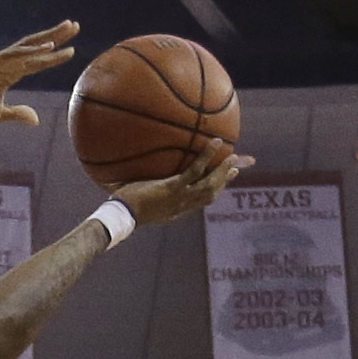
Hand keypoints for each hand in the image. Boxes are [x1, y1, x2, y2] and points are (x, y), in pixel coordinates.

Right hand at [0, 22, 80, 123]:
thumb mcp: (0, 114)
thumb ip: (18, 114)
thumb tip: (36, 120)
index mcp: (11, 73)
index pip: (37, 63)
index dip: (54, 57)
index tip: (72, 51)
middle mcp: (9, 62)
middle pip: (37, 46)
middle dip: (57, 35)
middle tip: (75, 25)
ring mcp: (2, 59)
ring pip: (31, 45)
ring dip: (51, 36)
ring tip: (69, 28)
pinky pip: (18, 54)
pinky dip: (34, 50)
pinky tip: (49, 45)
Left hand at [115, 140, 249, 225]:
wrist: (120, 217)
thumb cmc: (123, 208)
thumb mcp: (139, 202)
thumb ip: (143, 192)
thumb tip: (130, 177)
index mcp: (176, 210)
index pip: (201, 201)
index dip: (215, 190)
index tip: (225, 180)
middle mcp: (182, 206)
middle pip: (211, 194)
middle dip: (225, 180)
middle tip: (237, 167)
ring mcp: (180, 197)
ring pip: (209, 184)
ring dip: (222, 169)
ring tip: (233, 155)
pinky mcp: (174, 188)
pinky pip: (195, 170)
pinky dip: (207, 156)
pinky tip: (215, 142)